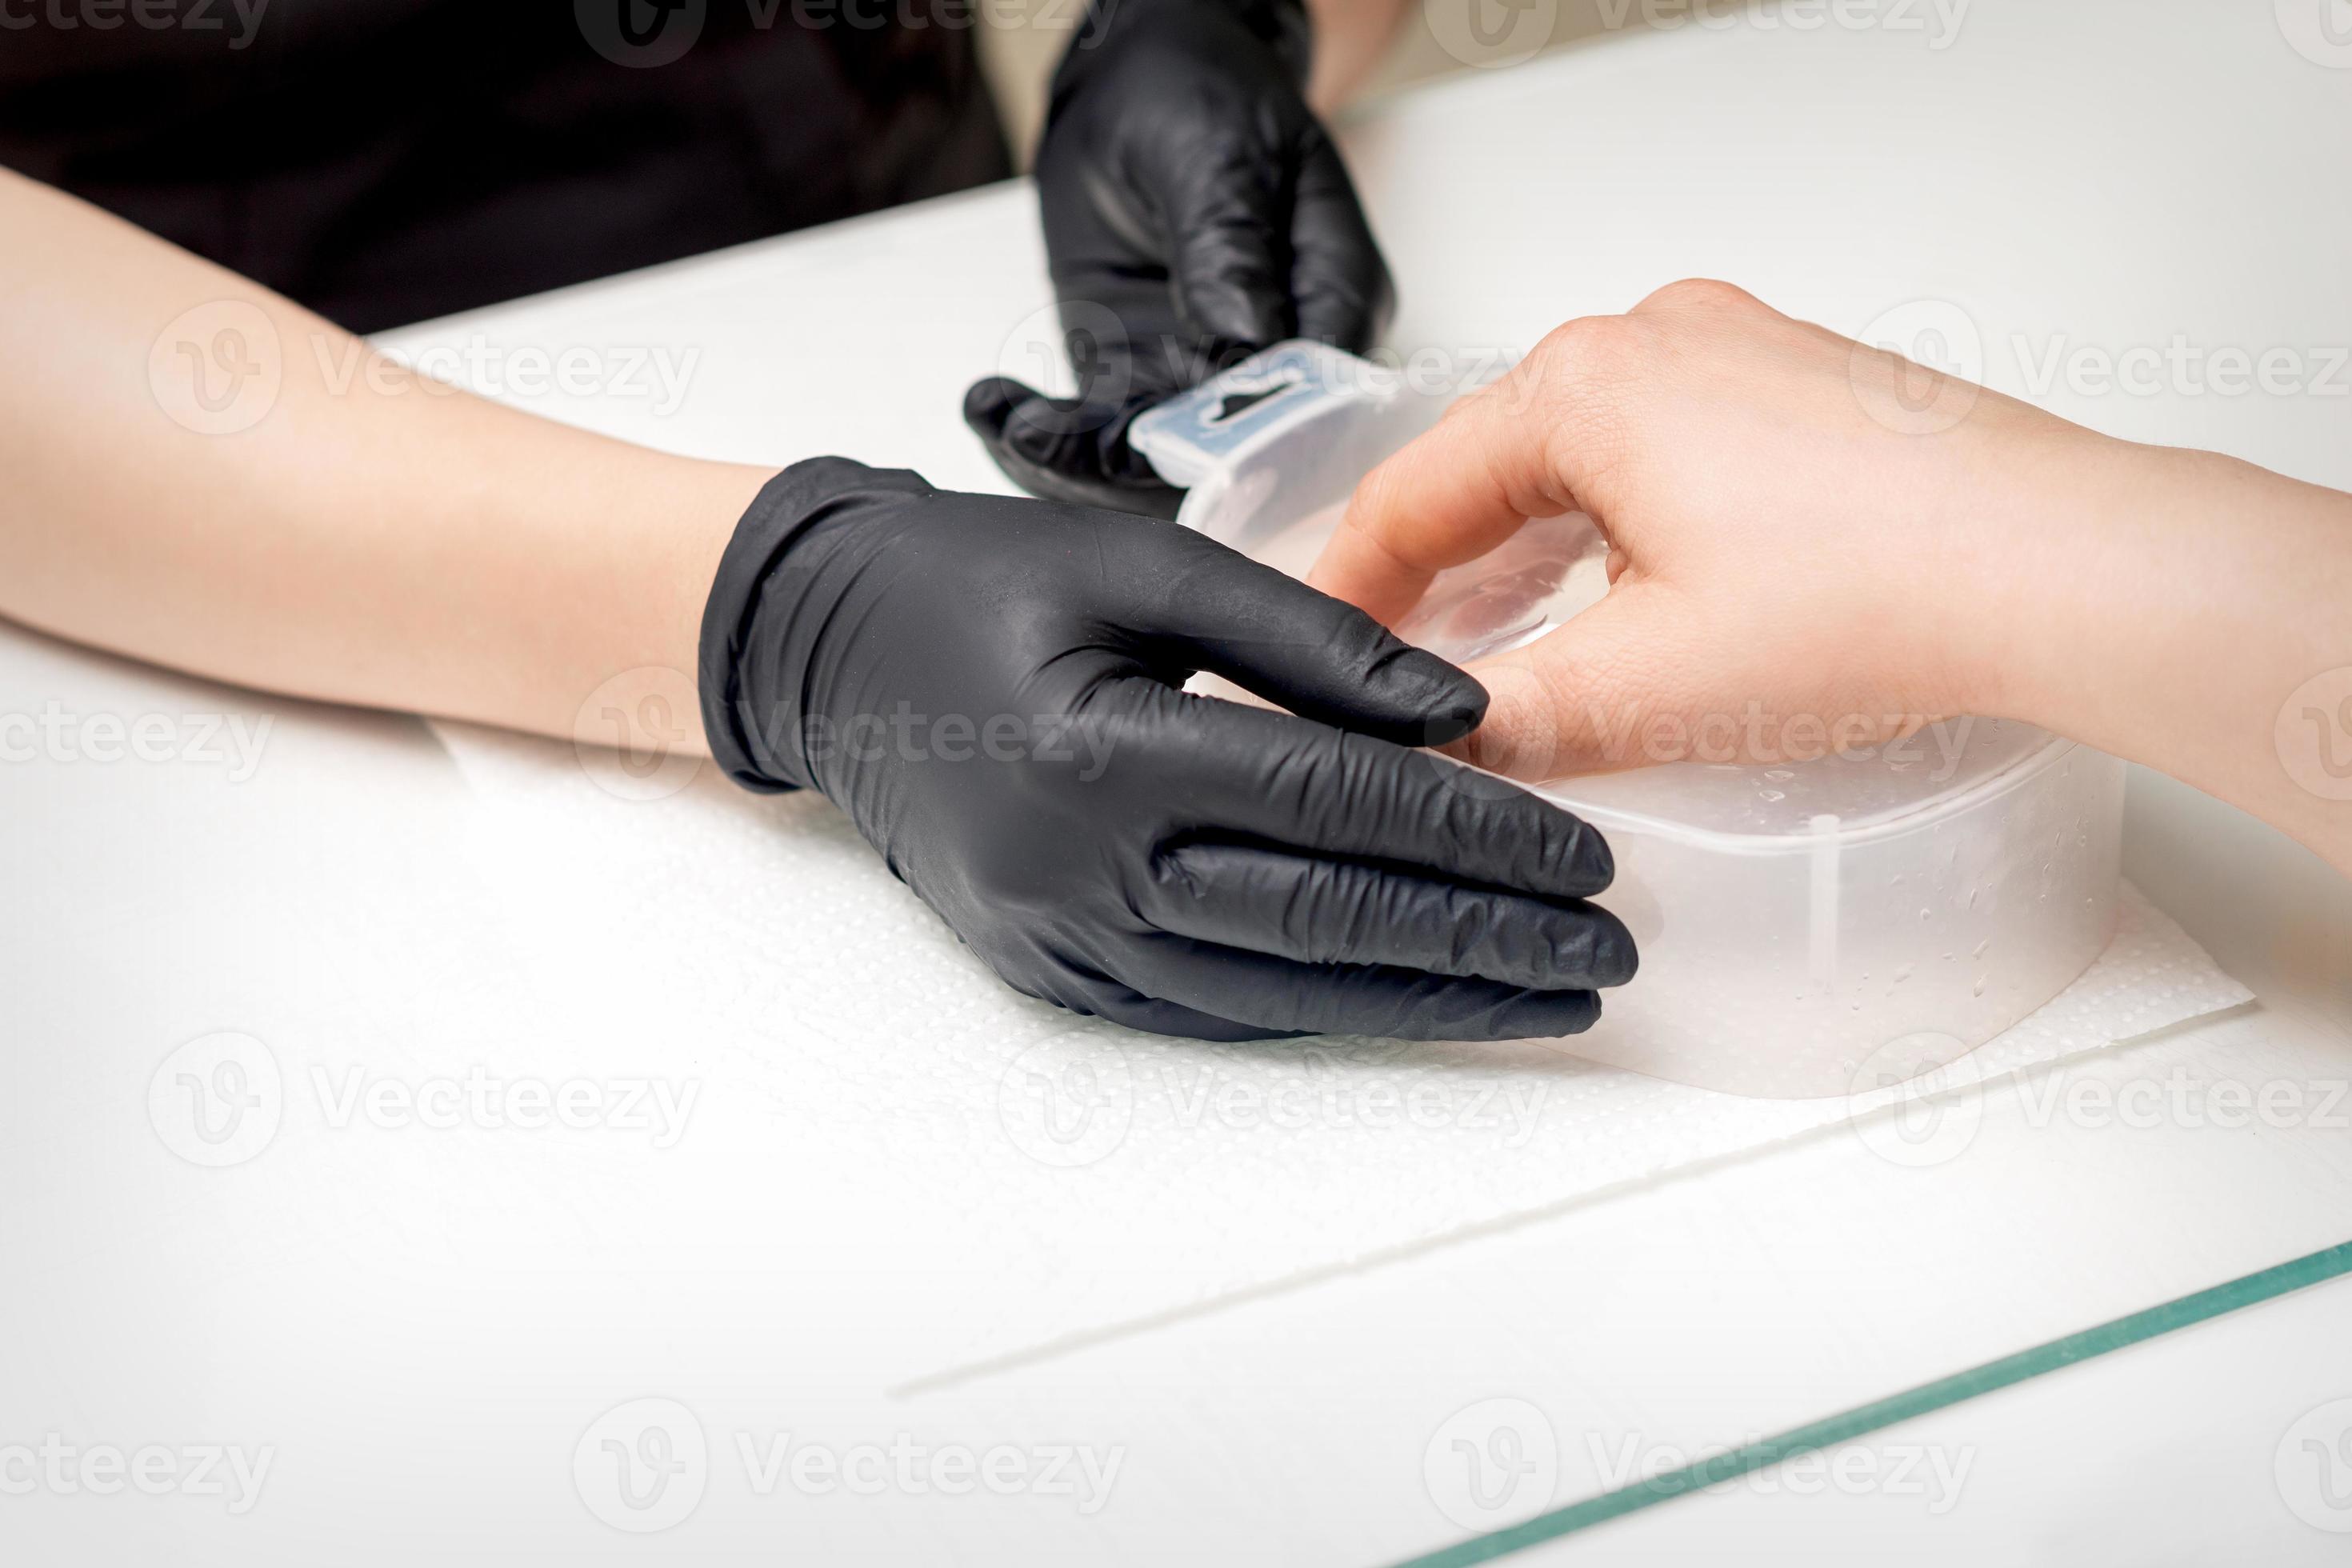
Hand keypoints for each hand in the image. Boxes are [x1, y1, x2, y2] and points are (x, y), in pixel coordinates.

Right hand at [698, 459, 1632, 1040]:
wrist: (831, 658)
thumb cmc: (980, 585)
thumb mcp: (1140, 560)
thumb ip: (1304, 634)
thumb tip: (1458, 712)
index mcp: (1099, 752)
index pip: (1333, 809)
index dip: (1474, 836)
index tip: (1584, 853)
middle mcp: (1080, 872)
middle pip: (1325, 924)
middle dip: (1483, 944)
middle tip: (1604, 952)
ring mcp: (1063, 942)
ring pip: (1282, 993)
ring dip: (1427, 999)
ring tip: (1547, 997)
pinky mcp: (1057, 975)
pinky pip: (1217, 1010)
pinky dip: (1331, 1009)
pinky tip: (1418, 1001)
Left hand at [963, 0, 1391, 518]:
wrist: (1138, 74)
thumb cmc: (1202, 92)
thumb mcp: (1218, 157)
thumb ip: (1228, 253)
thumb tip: (1244, 349)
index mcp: (1331, 300)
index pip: (1307, 403)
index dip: (1237, 443)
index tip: (1150, 441)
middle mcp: (1277, 356)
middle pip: (1225, 456)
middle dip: (1128, 466)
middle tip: (1044, 435)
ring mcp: (1202, 371)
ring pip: (1151, 461)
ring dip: (1070, 459)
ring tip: (1005, 418)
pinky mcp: (1135, 371)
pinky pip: (1097, 430)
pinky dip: (1042, 434)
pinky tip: (994, 406)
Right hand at [1308, 279, 2105, 779]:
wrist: (2058, 569)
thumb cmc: (1877, 598)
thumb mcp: (1641, 690)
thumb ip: (1501, 722)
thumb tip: (1423, 747)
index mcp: (1582, 386)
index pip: (1410, 495)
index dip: (1346, 591)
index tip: (1315, 655)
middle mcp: (1651, 340)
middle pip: (1488, 467)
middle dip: (1433, 575)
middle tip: (1393, 664)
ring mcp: (1732, 351)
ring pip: (1574, 459)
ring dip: (1521, 552)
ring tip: (1490, 645)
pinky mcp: (1796, 385)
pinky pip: (1656, 450)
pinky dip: (1607, 526)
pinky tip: (1613, 598)